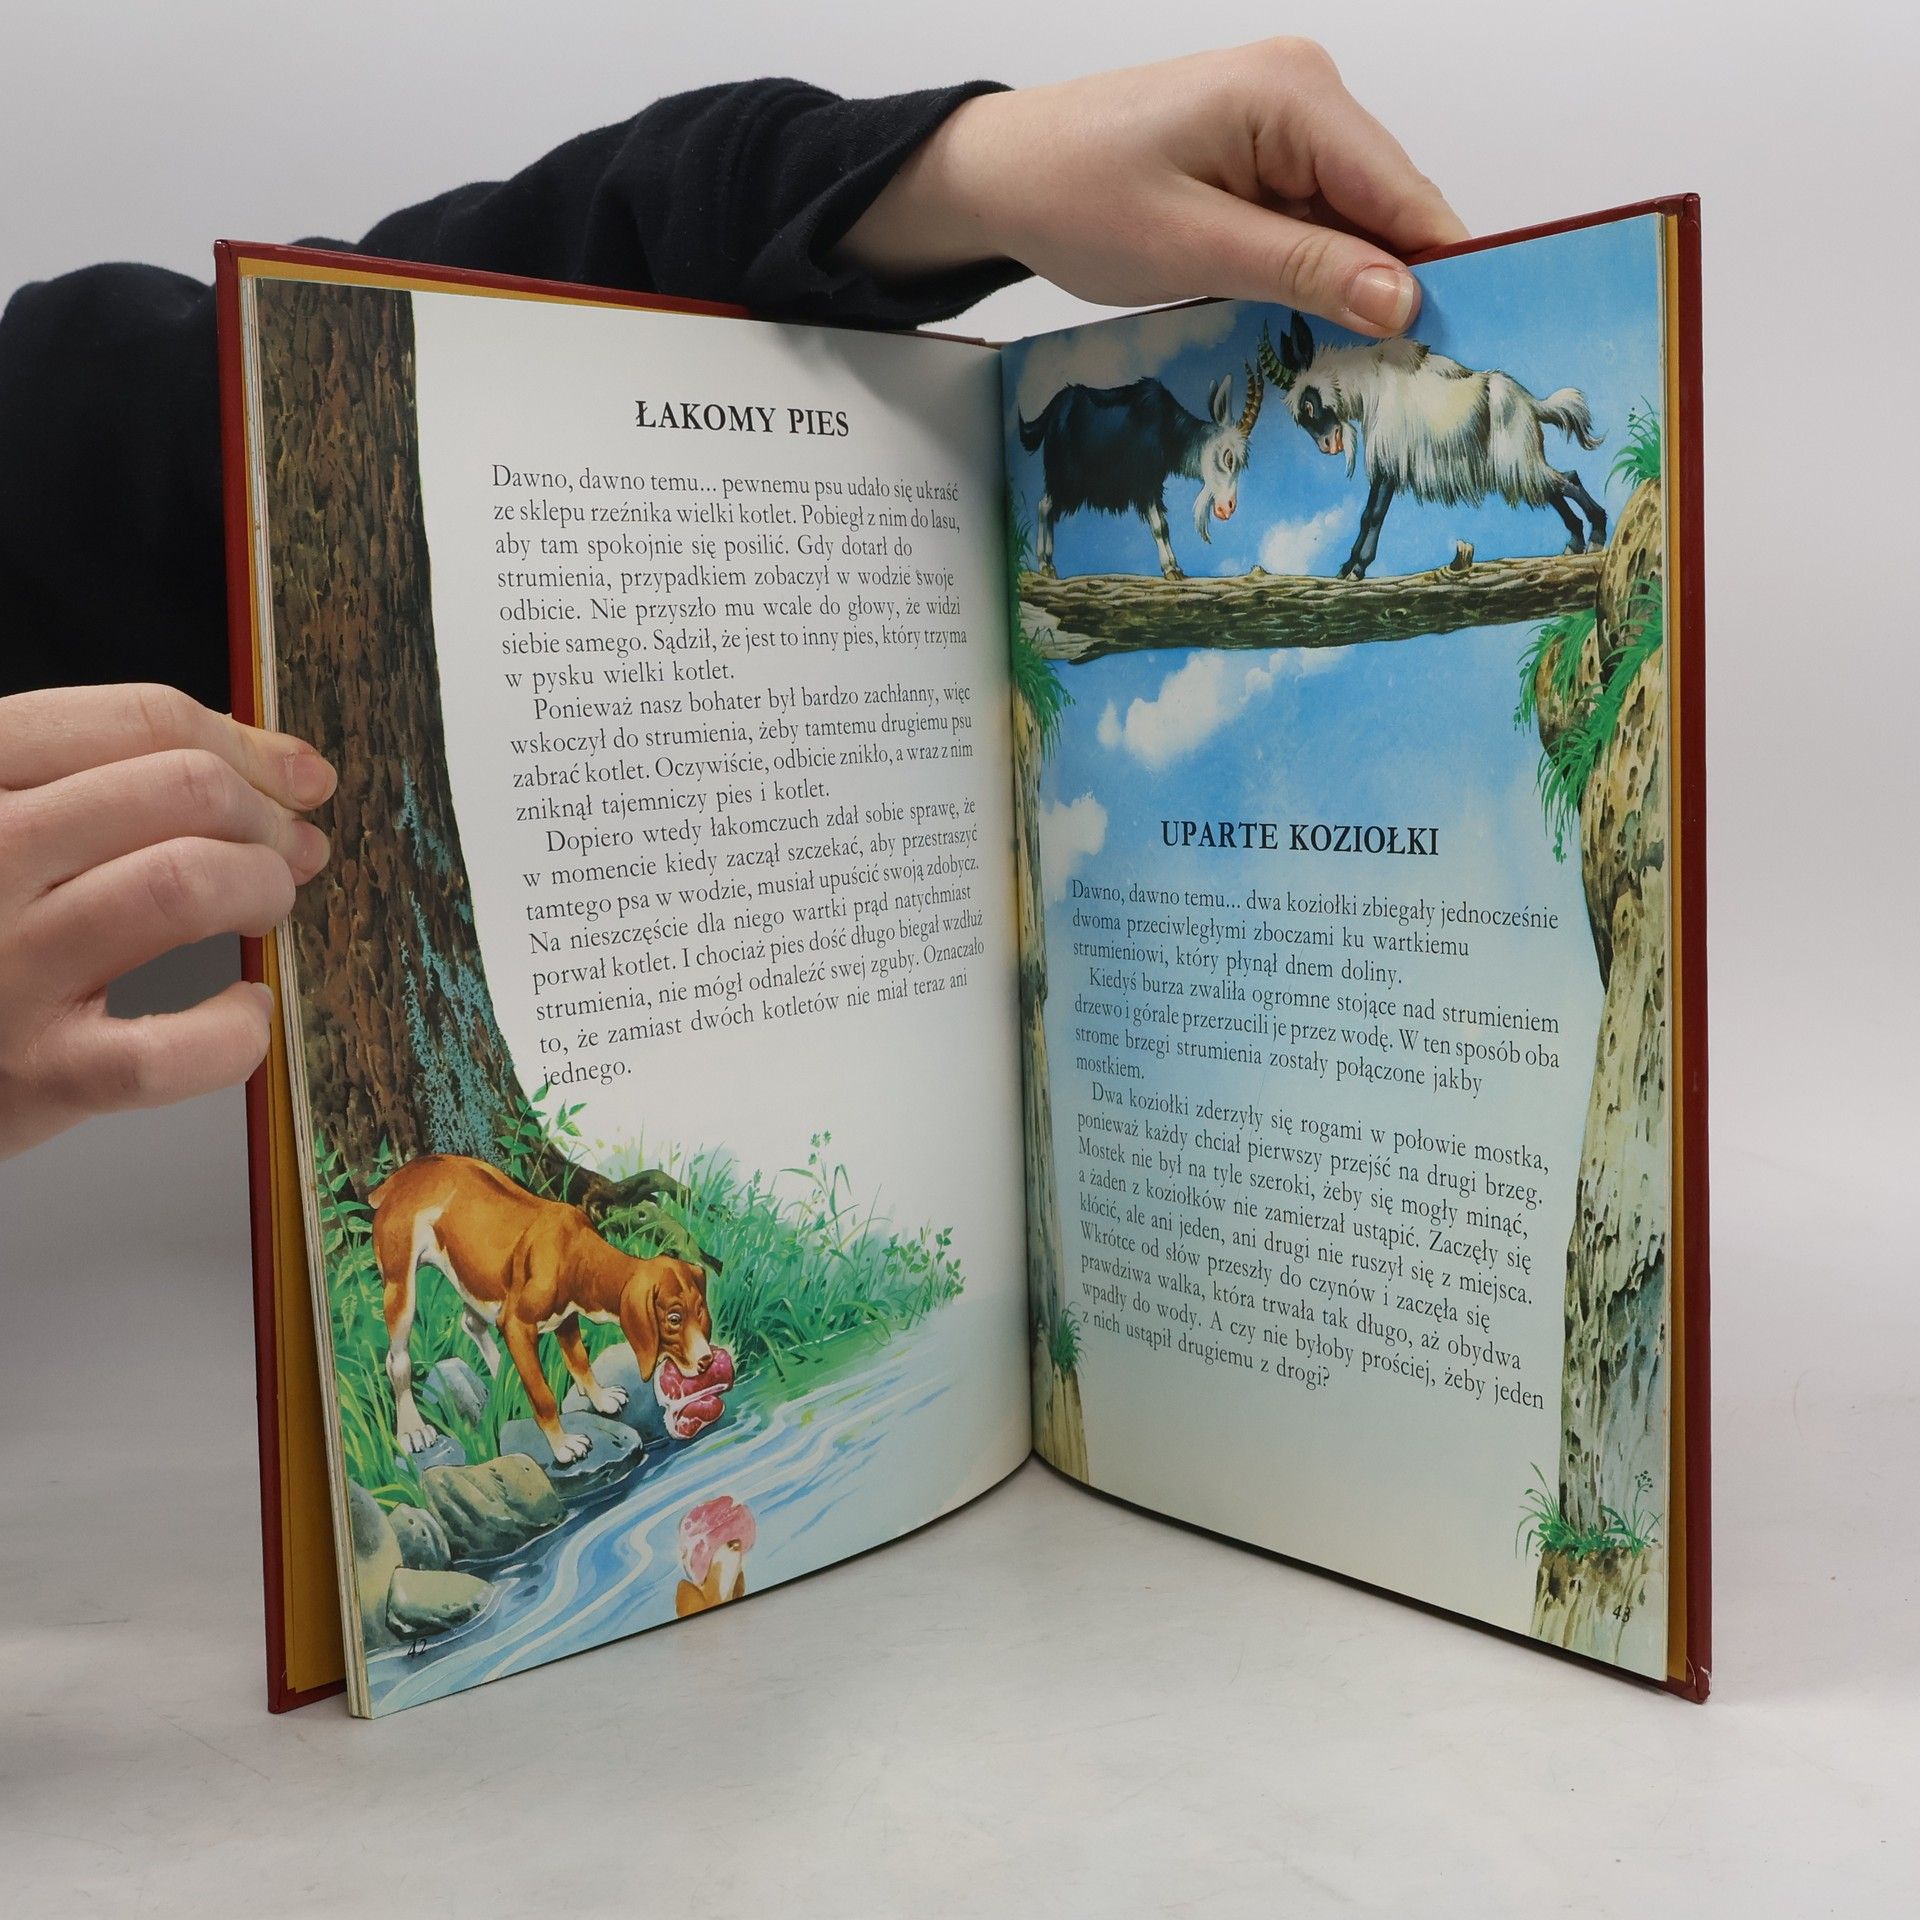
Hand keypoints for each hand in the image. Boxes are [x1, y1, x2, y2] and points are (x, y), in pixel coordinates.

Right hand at [0, 683, 333, 1158]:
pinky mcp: (37, 1072)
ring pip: (185, 886)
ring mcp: (7, 966)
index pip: (144, 721)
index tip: (297, 781)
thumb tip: (288, 769)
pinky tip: (244, 1012)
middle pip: (184, 791)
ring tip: (263, 909)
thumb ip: (123, 777)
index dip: (249, 749)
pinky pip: (174, 1046)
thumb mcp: (15, 820)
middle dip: (267, 819)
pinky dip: (237, 1029)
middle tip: (291, 851)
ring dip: (260, 890)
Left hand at [841, 39, 1466, 335]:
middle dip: (1391, 291)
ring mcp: (1287, 124)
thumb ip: (1302, 272)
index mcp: (1295, 95)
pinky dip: (1309, 278)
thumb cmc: (1073, 195)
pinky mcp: (1262, 157)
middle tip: (1392, 384)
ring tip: (1338, 367)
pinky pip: (1312, 225)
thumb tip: (1404, 301)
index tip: (1458, 353)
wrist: (1002, 174)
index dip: (1441, 275)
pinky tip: (1295, 326)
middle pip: (1388, 211)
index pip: (1405, 195)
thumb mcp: (1192, 248)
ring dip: (1345, 292)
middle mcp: (1305, 94)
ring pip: (1352, 226)